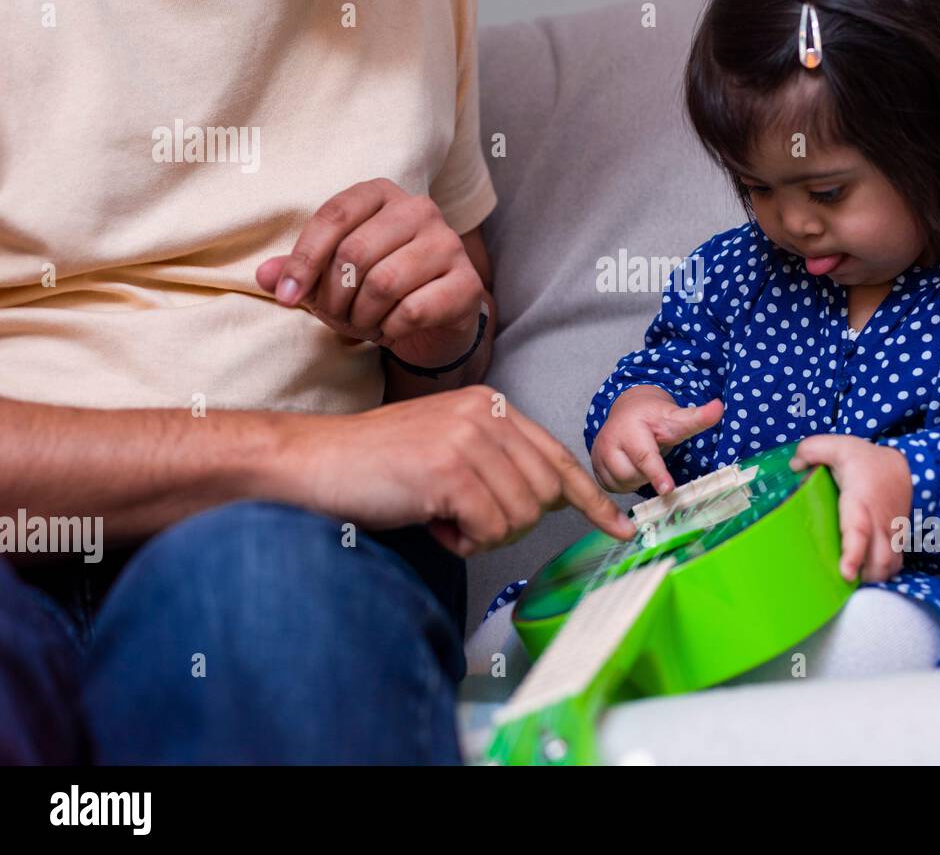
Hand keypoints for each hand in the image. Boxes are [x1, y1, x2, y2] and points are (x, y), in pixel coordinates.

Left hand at [256, 178, 484, 368]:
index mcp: (382, 194)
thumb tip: (263, 275)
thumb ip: (298, 272)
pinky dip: (391, 329)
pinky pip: (412, 311)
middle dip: (335, 297)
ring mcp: (449, 244)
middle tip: (337, 317)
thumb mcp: (332, 278)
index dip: (303, 261)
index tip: (285, 298)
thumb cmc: (377, 292)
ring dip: (362, 316)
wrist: (434, 322)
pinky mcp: (468, 283)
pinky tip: (391, 330)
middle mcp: (420, 209)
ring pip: (384, 283)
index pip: (334, 216)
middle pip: (356, 252)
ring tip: (364, 323)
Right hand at [275, 385, 635, 555]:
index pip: (558, 458)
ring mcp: (470, 439)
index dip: (590, 499)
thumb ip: (499, 462)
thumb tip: (552, 498)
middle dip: (510, 523)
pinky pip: (488, 530)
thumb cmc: (376, 465)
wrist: (312, 462)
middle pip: (545, 496)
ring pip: (519, 518)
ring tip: (439, 514)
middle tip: (463, 519)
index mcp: (493, 406)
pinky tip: (429, 521)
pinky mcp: (450, 470)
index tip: (619, 527)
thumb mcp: (448, 448)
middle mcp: (489, 414)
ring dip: (481, 534)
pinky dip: (460, 541)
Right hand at [590, 386, 723, 494]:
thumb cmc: (651, 417)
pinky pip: (613, 488)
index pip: (645, 456)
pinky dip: (625, 483)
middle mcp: (609, 442)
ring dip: (637, 479)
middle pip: (633, 475)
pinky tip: (630, 467)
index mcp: (629, 428)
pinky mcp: (595, 468)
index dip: (657, 474)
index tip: (668, 490)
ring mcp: (598, 456)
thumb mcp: (675, 416)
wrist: (626, 413)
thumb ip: (696, 417)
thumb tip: (719, 408)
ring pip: (623, 484)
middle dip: (648, 473)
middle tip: (653, 455)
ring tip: (641, 460)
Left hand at [790, 435, 913, 582]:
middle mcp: (878, 522)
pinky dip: (881, 575)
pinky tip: (863, 576)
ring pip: (889, 566)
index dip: (853, 554)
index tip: (846, 573)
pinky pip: (894, 565)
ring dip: (871, 578)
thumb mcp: (837, 445)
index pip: (859, 531)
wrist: (897, 466)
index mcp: (860, 501)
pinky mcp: (896, 541)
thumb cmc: (863, 459)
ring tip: (849, 581)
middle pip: (879, 559)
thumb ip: (812, 450)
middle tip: (839, 583)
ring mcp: (890, 533)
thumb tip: (793, 466)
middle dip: (863, 577)